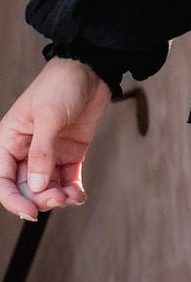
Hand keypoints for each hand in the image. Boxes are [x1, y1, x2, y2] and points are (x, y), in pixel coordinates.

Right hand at [0, 58, 112, 221]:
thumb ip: (41, 153)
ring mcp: (49, 153)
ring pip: (46, 187)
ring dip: (57, 197)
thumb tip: (35, 187)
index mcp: (10, 139)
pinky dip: (71, 191)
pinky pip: (66, 180)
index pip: (3, 179)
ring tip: (71, 197)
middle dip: (40, 198)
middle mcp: (26, 150)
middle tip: (57, 199)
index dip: (13, 199)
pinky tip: (78, 196)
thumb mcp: (48, 117)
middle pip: (26, 187)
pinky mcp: (69, 153)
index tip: (29, 211)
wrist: (91, 70)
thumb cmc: (61, 84)